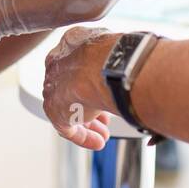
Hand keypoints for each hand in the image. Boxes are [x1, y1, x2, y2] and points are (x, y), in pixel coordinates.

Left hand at [42, 26, 122, 149]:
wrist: (103, 66)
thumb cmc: (116, 55)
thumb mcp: (117, 51)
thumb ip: (118, 59)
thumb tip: (135, 66)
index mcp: (70, 45)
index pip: (78, 66)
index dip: (92, 82)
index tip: (105, 92)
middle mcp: (58, 65)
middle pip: (72, 90)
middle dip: (90, 105)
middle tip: (105, 117)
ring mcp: (54, 88)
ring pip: (70, 109)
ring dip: (89, 123)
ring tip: (105, 134)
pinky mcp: (54, 110)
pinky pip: (68, 127)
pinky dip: (83, 136)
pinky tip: (98, 142)